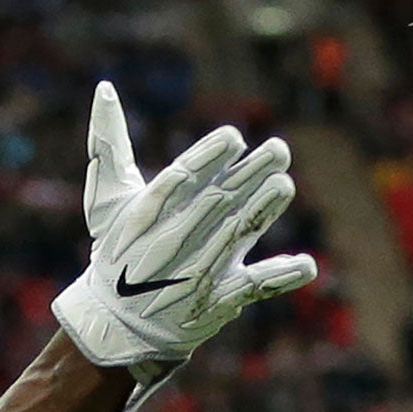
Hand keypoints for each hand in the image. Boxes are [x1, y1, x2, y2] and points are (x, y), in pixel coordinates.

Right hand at [52, 81, 317, 377]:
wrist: (119, 324)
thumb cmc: (117, 252)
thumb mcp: (106, 200)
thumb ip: (108, 145)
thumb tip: (105, 87)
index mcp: (146, 215)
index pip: (179, 179)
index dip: (207, 158)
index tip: (234, 137)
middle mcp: (172, 243)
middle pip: (215, 203)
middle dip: (248, 176)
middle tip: (278, 149)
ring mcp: (197, 274)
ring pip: (234, 237)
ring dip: (262, 211)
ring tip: (285, 184)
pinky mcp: (218, 300)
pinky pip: (254, 287)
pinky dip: (280, 276)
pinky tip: (307, 265)